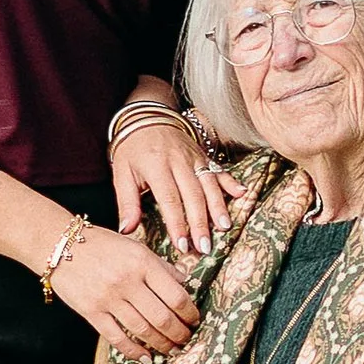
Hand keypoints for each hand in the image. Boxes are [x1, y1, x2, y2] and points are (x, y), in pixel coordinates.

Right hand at [50, 221, 201, 359]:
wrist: (61, 245)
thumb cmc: (103, 245)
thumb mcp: (136, 247)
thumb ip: (161, 267)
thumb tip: (185, 285)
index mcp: (142, 263)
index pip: (176, 295)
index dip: (190, 312)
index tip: (194, 319)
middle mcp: (127, 281)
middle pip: (162, 317)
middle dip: (179, 333)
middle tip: (186, 338)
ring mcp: (108, 298)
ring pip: (143, 330)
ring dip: (162, 344)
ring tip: (172, 349)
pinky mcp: (92, 312)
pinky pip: (117, 338)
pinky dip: (134, 351)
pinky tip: (146, 356)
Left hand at [110, 110, 244, 260]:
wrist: (146, 117)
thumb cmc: (132, 149)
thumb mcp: (121, 174)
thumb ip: (126, 203)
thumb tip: (127, 230)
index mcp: (156, 166)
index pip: (169, 198)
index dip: (177, 223)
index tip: (182, 244)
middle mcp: (178, 161)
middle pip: (193, 195)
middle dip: (200, 223)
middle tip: (205, 246)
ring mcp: (194, 158)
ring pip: (209, 185)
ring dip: (218, 207)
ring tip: (224, 228)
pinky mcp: (203, 156)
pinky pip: (219, 169)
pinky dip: (231, 182)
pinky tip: (242, 194)